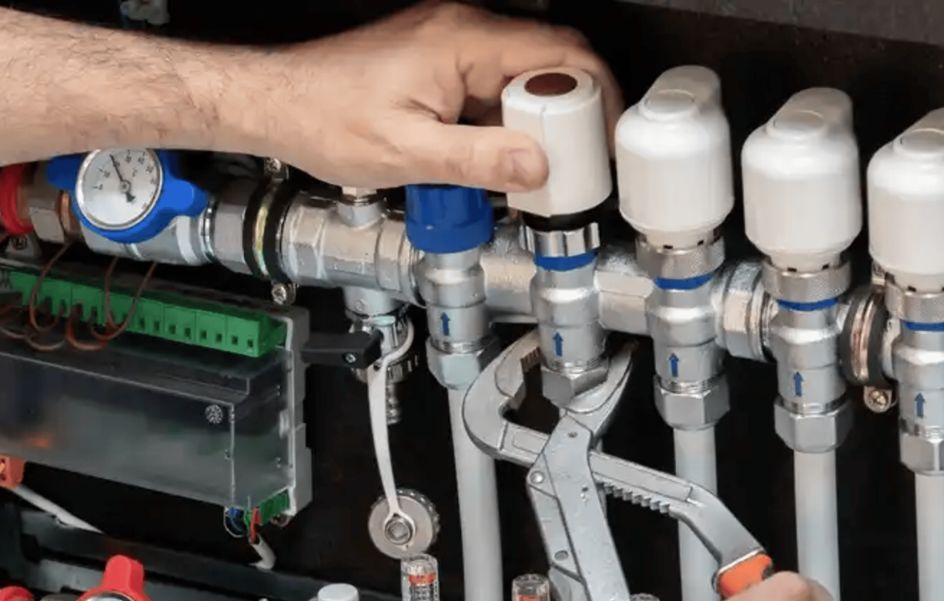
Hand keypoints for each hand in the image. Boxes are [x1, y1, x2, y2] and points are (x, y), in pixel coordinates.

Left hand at [240, 1, 621, 190]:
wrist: (280, 104)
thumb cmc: (326, 118)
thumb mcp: (407, 152)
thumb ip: (477, 160)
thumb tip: (536, 165)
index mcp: (462, 41)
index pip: (558, 54)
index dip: (596, 94)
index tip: (609, 135)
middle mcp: (462, 33)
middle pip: (549, 64)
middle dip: (573, 115)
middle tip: (579, 163)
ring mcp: (452, 48)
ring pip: (522, 81)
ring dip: (540, 125)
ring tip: (544, 170)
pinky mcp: (441, 68)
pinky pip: (493, 92)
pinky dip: (508, 126)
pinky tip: (504, 161)